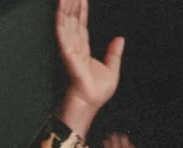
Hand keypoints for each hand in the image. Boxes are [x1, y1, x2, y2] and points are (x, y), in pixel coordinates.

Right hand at [55, 0, 123, 135]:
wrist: (91, 101)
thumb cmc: (98, 91)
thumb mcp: (112, 69)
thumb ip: (114, 53)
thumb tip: (120, 38)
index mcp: (83, 48)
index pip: (81, 24)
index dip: (81, 10)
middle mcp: (74, 45)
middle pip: (73, 19)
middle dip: (73, 3)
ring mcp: (69, 47)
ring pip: (67, 21)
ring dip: (67, 6)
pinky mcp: (66, 51)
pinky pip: (63, 31)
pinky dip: (62, 18)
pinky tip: (62, 7)